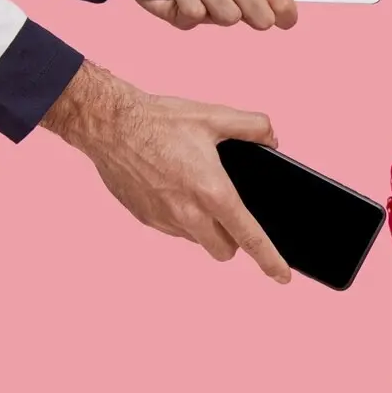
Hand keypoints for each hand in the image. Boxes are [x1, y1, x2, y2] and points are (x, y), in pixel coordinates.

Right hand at [41, 61, 291, 283]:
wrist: (108, 125)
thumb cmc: (160, 120)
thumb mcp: (216, 115)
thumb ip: (254, 126)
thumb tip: (271, 140)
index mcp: (212, 192)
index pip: (249, 238)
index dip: (270, 260)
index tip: (283, 277)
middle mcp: (188, 213)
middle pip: (224, 250)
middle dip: (233, 240)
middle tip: (232, 214)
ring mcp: (163, 220)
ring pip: (197, 240)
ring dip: (206, 228)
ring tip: (199, 192)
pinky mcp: (145, 218)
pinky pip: (173, 229)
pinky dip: (182, 217)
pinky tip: (176, 188)